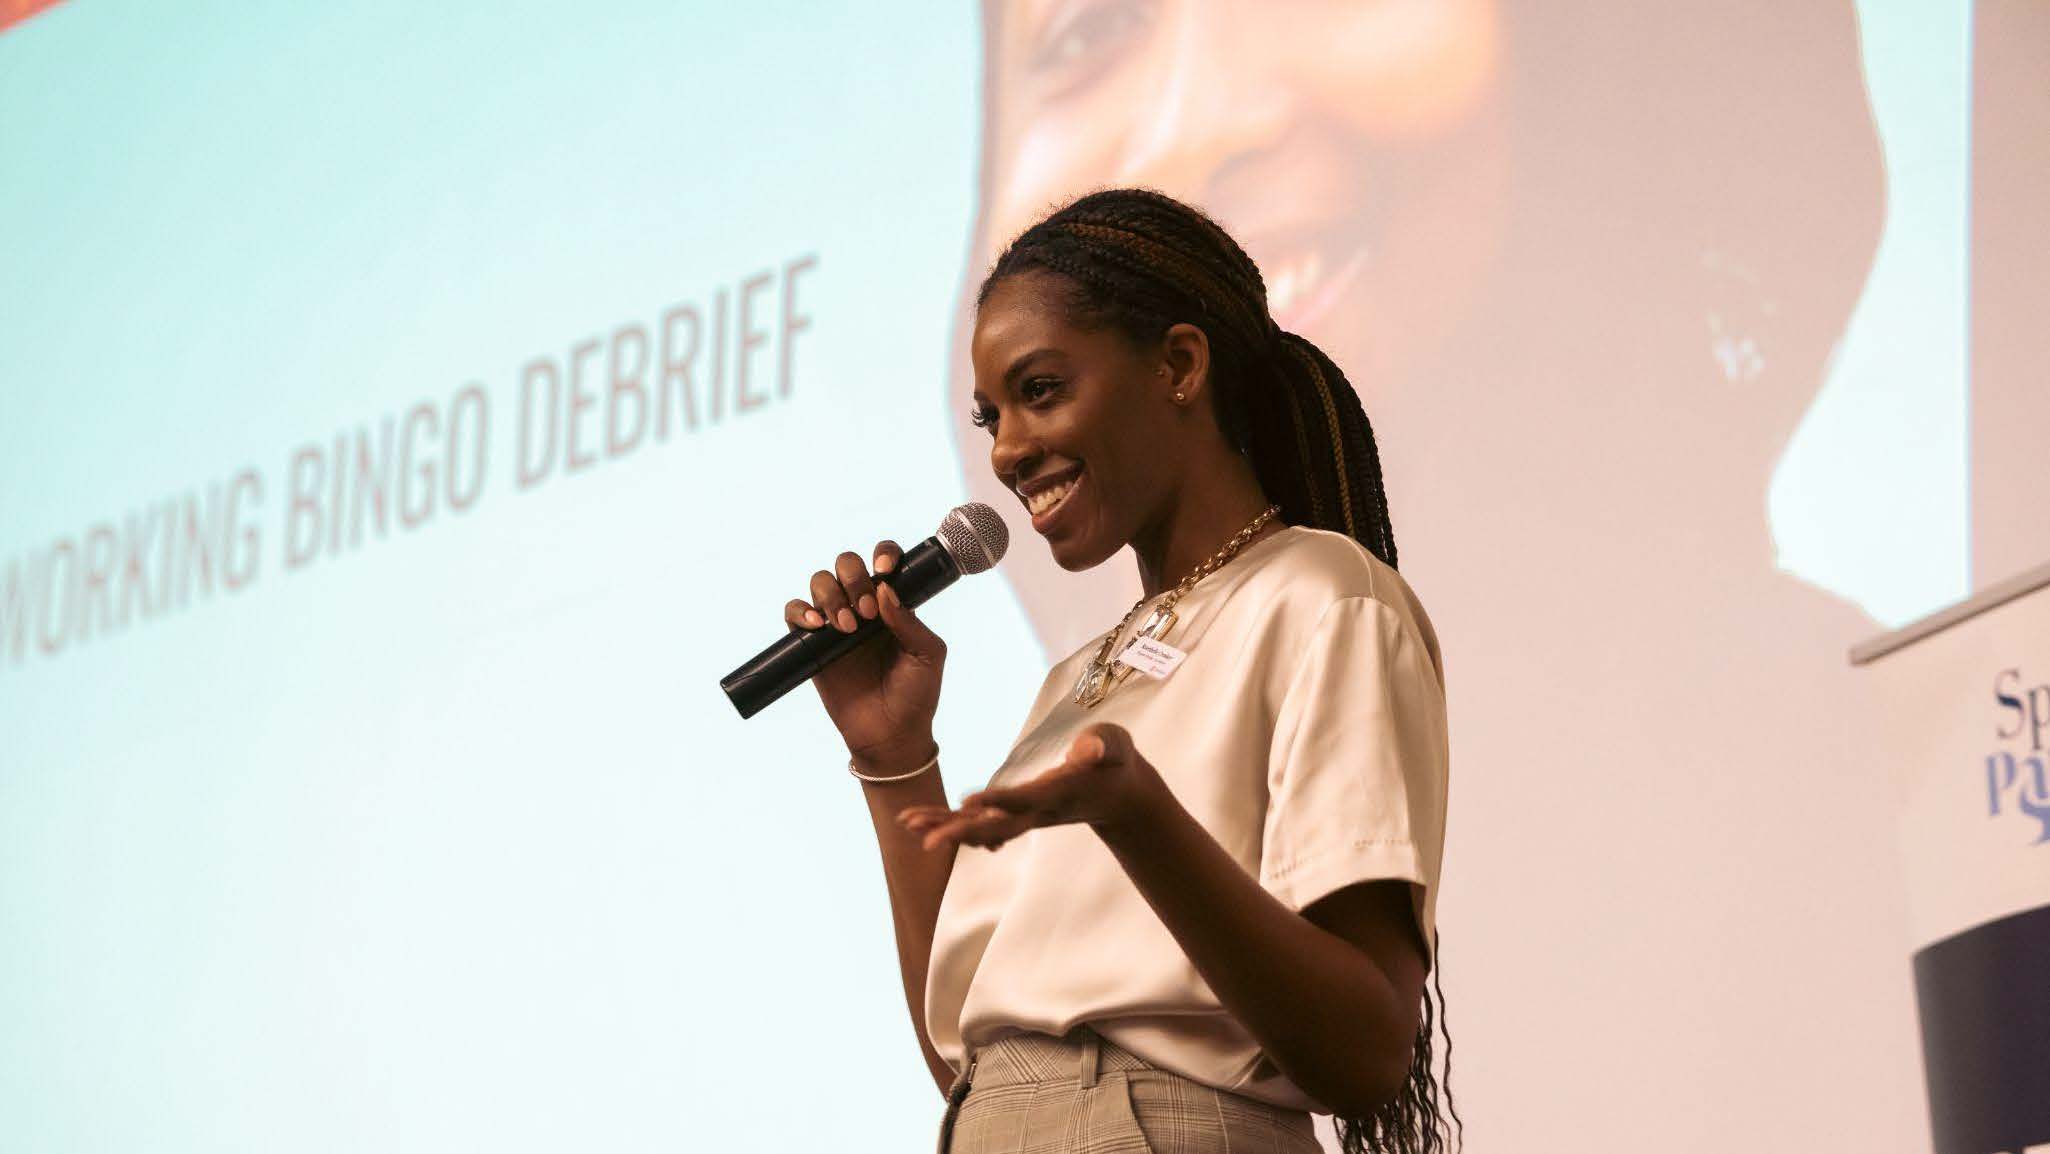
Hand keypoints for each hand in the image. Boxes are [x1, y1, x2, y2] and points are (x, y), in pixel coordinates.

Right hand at [783, 540, 946, 767]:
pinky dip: (800, 612)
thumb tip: (884, 590)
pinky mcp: (813, 646)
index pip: (884, 562)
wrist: (891, 735)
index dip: (883, 554)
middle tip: (868, 612)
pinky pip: (795, 614)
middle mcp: (864, 608)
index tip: (885, 569)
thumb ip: (909, 622)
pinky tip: (817, 627)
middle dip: (854, 578)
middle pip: (847, 565)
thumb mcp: (927, 655)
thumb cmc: (916, 695)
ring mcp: (836, 625)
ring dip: (831, 596)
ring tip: (847, 628)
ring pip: (820, 583)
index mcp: (894, 605)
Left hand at [893, 723, 1163, 851]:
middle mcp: (1038, 811)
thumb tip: (1092, 749)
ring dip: (945, 827)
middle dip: (961, 833)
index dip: (999, 802)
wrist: (1118, 794)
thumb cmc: (1115, 760)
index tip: (969, 804)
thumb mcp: (1116, 744)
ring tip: (907, 822)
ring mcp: (1026, 816)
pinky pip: (978, 822)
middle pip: (996, 826)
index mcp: (1059, 792)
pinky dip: (949, 823)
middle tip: (924, 841)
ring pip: (981, 828)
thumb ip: (1105, 745)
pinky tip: (919, 821)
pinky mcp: (1016, 812)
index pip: (1026, 799)